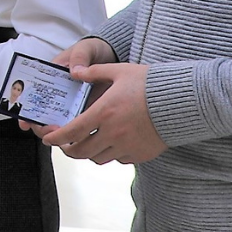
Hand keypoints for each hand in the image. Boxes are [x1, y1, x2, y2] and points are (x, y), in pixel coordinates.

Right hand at [18, 36, 116, 132]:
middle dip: (41, 125)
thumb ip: (79, 57)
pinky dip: (76, 133)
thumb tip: (75, 71)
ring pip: (58, 123)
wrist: (113, 56)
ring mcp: (71, 103)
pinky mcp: (86, 111)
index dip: (25, 109)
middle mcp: (58, 93)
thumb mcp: (84, 49)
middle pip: (42, 114)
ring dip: (57, 133)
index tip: (25, 120)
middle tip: (48, 129)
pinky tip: (79, 137)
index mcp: (51, 77)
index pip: (32, 94)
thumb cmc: (93, 51)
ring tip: (64, 135)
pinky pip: (78, 125)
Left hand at [37, 62, 166, 163]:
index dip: (55, 138)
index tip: (48, 138)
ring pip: (98, 158)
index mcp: (103, 113)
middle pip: (81, 151)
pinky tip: (112, 144)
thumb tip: (75, 71)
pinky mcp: (140, 154)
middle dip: (68, 149)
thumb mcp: (120, 71)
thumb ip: (94, 72)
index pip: (71, 132)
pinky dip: (111, 154)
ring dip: (89, 153)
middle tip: (65, 145)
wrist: (183, 101)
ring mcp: (127, 146)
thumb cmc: (151, 83)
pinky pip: (119, 160)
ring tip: (87, 144)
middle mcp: (112, 133)